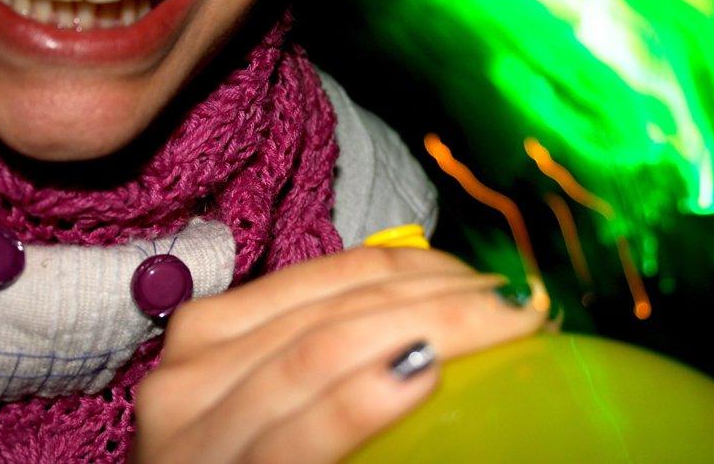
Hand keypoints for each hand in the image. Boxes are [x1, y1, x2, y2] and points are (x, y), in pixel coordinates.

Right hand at [134, 247, 545, 462]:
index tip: (491, 282)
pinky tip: (421, 372)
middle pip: (338, 306)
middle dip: (441, 297)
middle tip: (518, 306)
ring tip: (504, 329)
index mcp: (215, 329)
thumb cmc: (251, 460)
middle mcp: (194, 360)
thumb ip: (326, 355)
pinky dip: (363, 397)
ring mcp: (196, 421)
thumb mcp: (271, 399)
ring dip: (431, 328)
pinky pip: (301, 428)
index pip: (337, 275)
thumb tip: (432, 330)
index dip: (424, 268)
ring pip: (325, 347)